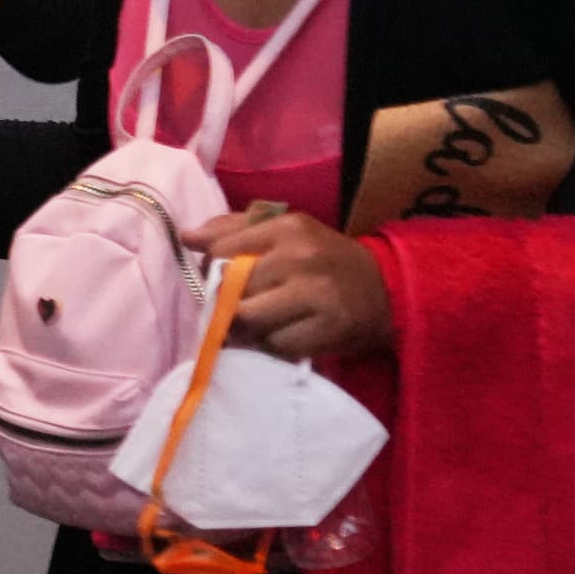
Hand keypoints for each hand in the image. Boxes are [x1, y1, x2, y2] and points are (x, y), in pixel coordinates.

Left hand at [184, 207, 389, 361]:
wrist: (387, 291)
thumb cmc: (324, 260)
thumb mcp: (286, 233)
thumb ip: (233, 230)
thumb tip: (187, 237)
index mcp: (288, 227)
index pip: (221, 251)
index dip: (214, 270)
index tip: (226, 279)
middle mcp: (301, 257)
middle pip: (231, 289)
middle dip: (228, 302)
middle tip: (245, 305)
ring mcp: (315, 294)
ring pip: (247, 319)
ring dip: (246, 328)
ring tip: (262, 323)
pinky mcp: (326, 329)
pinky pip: (274, 345)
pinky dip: (271, 346)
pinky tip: (285, 335)